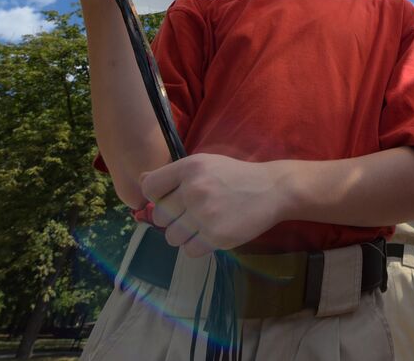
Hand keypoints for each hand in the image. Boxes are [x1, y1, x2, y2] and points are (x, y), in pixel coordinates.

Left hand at [139, 154, 286, 256]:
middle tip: (194, 212)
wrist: (273, 190)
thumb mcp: (205, 164)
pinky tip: (213, 232)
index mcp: (190, 167)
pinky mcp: (216, 236)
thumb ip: (174, 174)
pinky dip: (198, 246)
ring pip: (171, 237)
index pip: (150, 188)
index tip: (172, 199)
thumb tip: (140, 181)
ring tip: (204, 223)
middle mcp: (194, 189)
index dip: (157, 197)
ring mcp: (205, 214)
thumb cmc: (235, 177)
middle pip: (159, 216)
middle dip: (173, 218)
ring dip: (184, 234)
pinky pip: (189, 250)